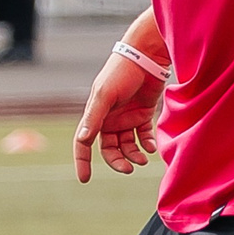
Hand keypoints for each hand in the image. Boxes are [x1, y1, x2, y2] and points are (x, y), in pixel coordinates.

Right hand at [73, 52, 162, 183]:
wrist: (146, 55)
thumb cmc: (122, 72)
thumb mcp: (105, 95)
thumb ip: (95, 117)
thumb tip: (83, 140)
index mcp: (96, 114)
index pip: (84, 142)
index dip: (82, 160)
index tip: (85, 179)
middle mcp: (109, 118)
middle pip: (109, 149)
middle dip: (117, 161)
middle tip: (129, 169)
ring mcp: (127, 117)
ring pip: (127, 145)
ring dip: (133, 155)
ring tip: (143, 159)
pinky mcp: (143, 114)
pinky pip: (143, 136)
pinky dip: (146, 145)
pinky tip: (151, 148)